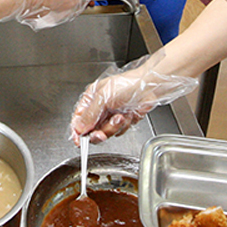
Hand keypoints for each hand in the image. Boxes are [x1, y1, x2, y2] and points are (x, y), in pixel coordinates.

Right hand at [69, 51, 197, 143]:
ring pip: (105, 132)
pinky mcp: (123, 121)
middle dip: (98, 133)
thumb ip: (90, 115)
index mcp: (91, 99)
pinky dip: (124, 126)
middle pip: (91, 129)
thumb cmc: (127, 85)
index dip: (77, 131)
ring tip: (120, 116)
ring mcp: (111, 116)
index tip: (78, 142)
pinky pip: (118, 132)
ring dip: (113, 127)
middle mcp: (99, 108)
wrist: (149, 87)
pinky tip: (128, 116)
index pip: (78, 119)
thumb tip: (79, 128)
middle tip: (101, 134)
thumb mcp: (103, 98)